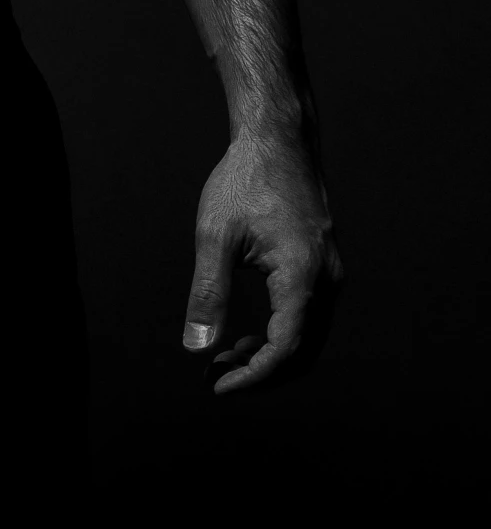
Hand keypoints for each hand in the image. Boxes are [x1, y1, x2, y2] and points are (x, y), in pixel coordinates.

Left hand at [183, 125, 341, 392]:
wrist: (277, 141)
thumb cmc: (244, 181)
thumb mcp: (215, 236)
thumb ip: (208, 293)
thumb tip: (198, 348)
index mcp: (302, 275)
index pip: (285, 348)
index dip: (253, 376)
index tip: (218, 387)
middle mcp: (327, 280)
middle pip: (303, 352)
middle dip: (260, 372)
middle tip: (216, 377)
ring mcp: (331, 274)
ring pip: (309, 337)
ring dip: (270, 356)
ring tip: (224, 358)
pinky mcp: (325, 267)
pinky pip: (310, 317)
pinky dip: (281, 335)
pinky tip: (246, 334)